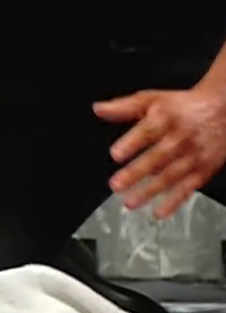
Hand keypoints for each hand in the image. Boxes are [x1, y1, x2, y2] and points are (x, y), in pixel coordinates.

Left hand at [95, 88, 225, 217]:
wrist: (222, 112)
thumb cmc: (181, 107)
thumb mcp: (151, 100)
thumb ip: (124, 107)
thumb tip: (98, 109)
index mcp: (164, 120)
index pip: (147, 132)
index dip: (131, 143)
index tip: (115, 154)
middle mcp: (179, 139)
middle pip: (157, 158)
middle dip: (136, 173)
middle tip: (116, 185)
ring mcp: (192, 157)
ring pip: (170, 176)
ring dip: (150, 191)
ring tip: (130, 202)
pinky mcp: (203, 170)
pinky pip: (188, 188)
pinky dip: (175, 202)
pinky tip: (160, 212)